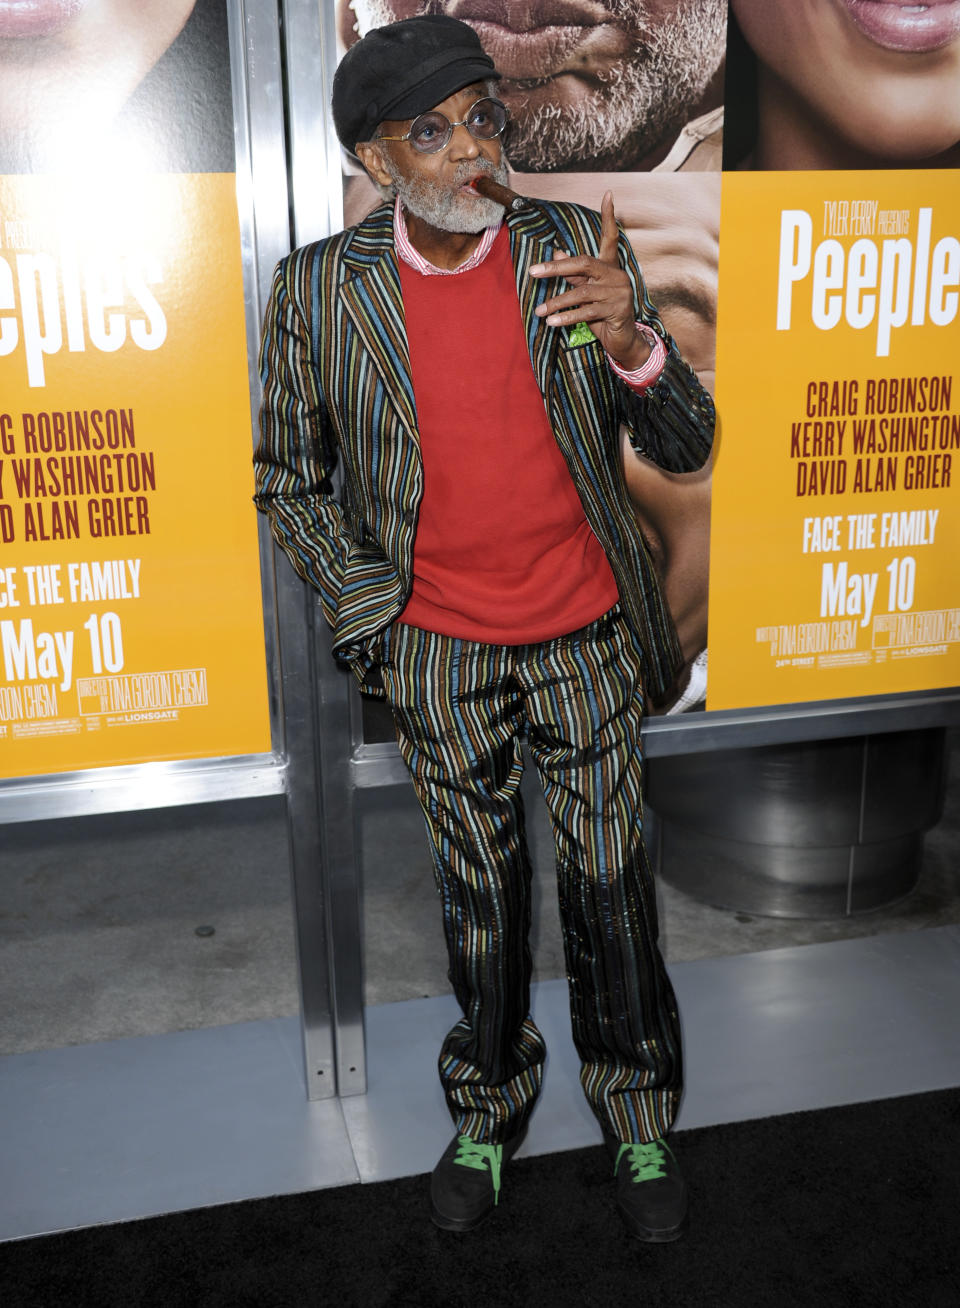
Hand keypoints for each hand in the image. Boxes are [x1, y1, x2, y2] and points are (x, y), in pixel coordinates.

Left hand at [529, 190, 649, 369]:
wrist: (623, 341)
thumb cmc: (602, 314)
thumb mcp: (586, 292)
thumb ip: (573, 273)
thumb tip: (556, 251)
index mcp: (610, 267)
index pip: (610, 238)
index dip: (609, 217)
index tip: (609, 194)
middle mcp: (617, 275)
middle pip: (584, 263)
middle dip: (556, 268)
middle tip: (533, 272)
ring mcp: (619, 293)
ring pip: (582, 293)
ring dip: (557, 302)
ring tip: (539, 311)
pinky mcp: (618, 310)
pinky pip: (587, 312)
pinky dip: (567, 318)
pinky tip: (552, 323)